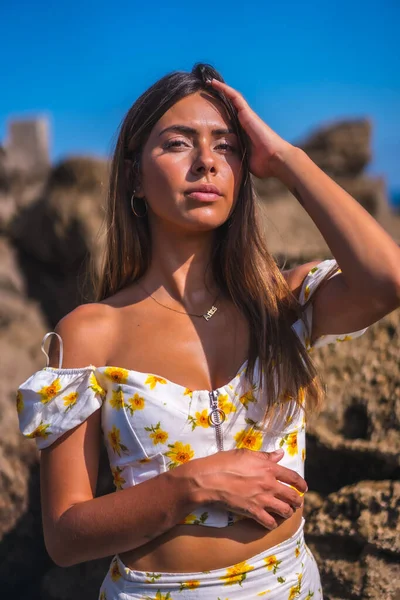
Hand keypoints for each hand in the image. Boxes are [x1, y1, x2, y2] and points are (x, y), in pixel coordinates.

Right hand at [185, 448, 306, 529]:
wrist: (209, 479)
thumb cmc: (224, 462)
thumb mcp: (245, 453)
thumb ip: (265, 455)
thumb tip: (280, 453)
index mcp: (268, 468)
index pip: (292, 476)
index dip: (301, 483)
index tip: (304, 488)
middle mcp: (269, 484)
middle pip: (292, 496)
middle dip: (297, 501)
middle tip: (297, 503)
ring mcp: (262, 499)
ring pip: (284, 510)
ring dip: (287, 512)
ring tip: (286, 513)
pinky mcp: (253, 512)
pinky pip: (269, 522)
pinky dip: (272, 523)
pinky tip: (271, 522)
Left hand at [207, 78, 294, 178]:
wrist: (276, 160)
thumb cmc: (263, 164)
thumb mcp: (243, 161)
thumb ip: (235, 160)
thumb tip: (225, 170)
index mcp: (242, 134)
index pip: (228, 121)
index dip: (219, 114)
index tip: (207, 111)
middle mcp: (244, 122)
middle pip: (229, 107)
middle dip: (218, 99)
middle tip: (204, 92)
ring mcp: (247, 117)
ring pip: (231, 99)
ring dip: (219, 90)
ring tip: (207, 83)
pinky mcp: (248, 113)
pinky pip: (234, 97)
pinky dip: (224, 89)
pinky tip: (213, 84)